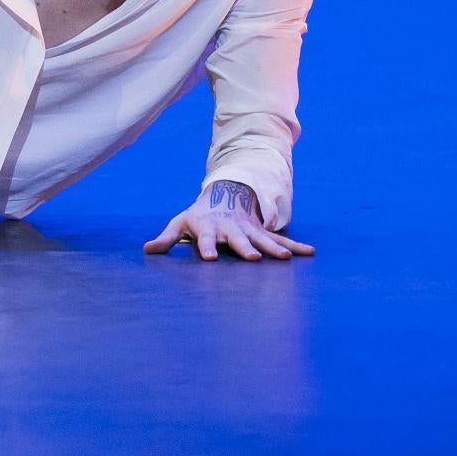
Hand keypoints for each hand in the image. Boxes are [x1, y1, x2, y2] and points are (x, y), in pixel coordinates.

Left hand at [142, 180, 315, 261]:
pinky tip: (309, 253)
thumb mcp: (180, 224)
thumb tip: (147, 250)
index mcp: (209, 228)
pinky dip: (295, 246)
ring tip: (285, 258)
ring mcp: (248, 231)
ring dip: (274, 248)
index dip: (206, 248)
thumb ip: (166, 239)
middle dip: (245, 248)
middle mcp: (231, 229)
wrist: (223, 196)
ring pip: (262, 240)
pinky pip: (280, 241)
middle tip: (253, 258)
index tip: (208, 258)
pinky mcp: (261, 233)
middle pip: (238, 240)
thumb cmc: (198, 217)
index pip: (205, 239)